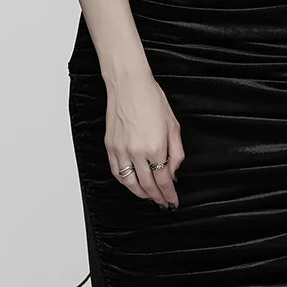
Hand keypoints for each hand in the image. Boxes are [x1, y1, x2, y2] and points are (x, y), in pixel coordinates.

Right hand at [104, 72, 184, 207]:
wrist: (128, 84)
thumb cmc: (151, 98)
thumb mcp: (173, 124)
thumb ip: (176, 151)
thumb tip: (173, 170)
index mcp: (156, 147)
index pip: (163, 180)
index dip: (169, 194)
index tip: (173, 200)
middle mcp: (137, 152)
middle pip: (148, 186)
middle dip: (157, 197)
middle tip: (163, 202)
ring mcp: (121, 151)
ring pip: (130, 184)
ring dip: (141, 194)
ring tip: (149, 196)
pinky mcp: (110, 147)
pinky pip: (117, 172)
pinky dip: (125, 182)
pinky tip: (132, 184)